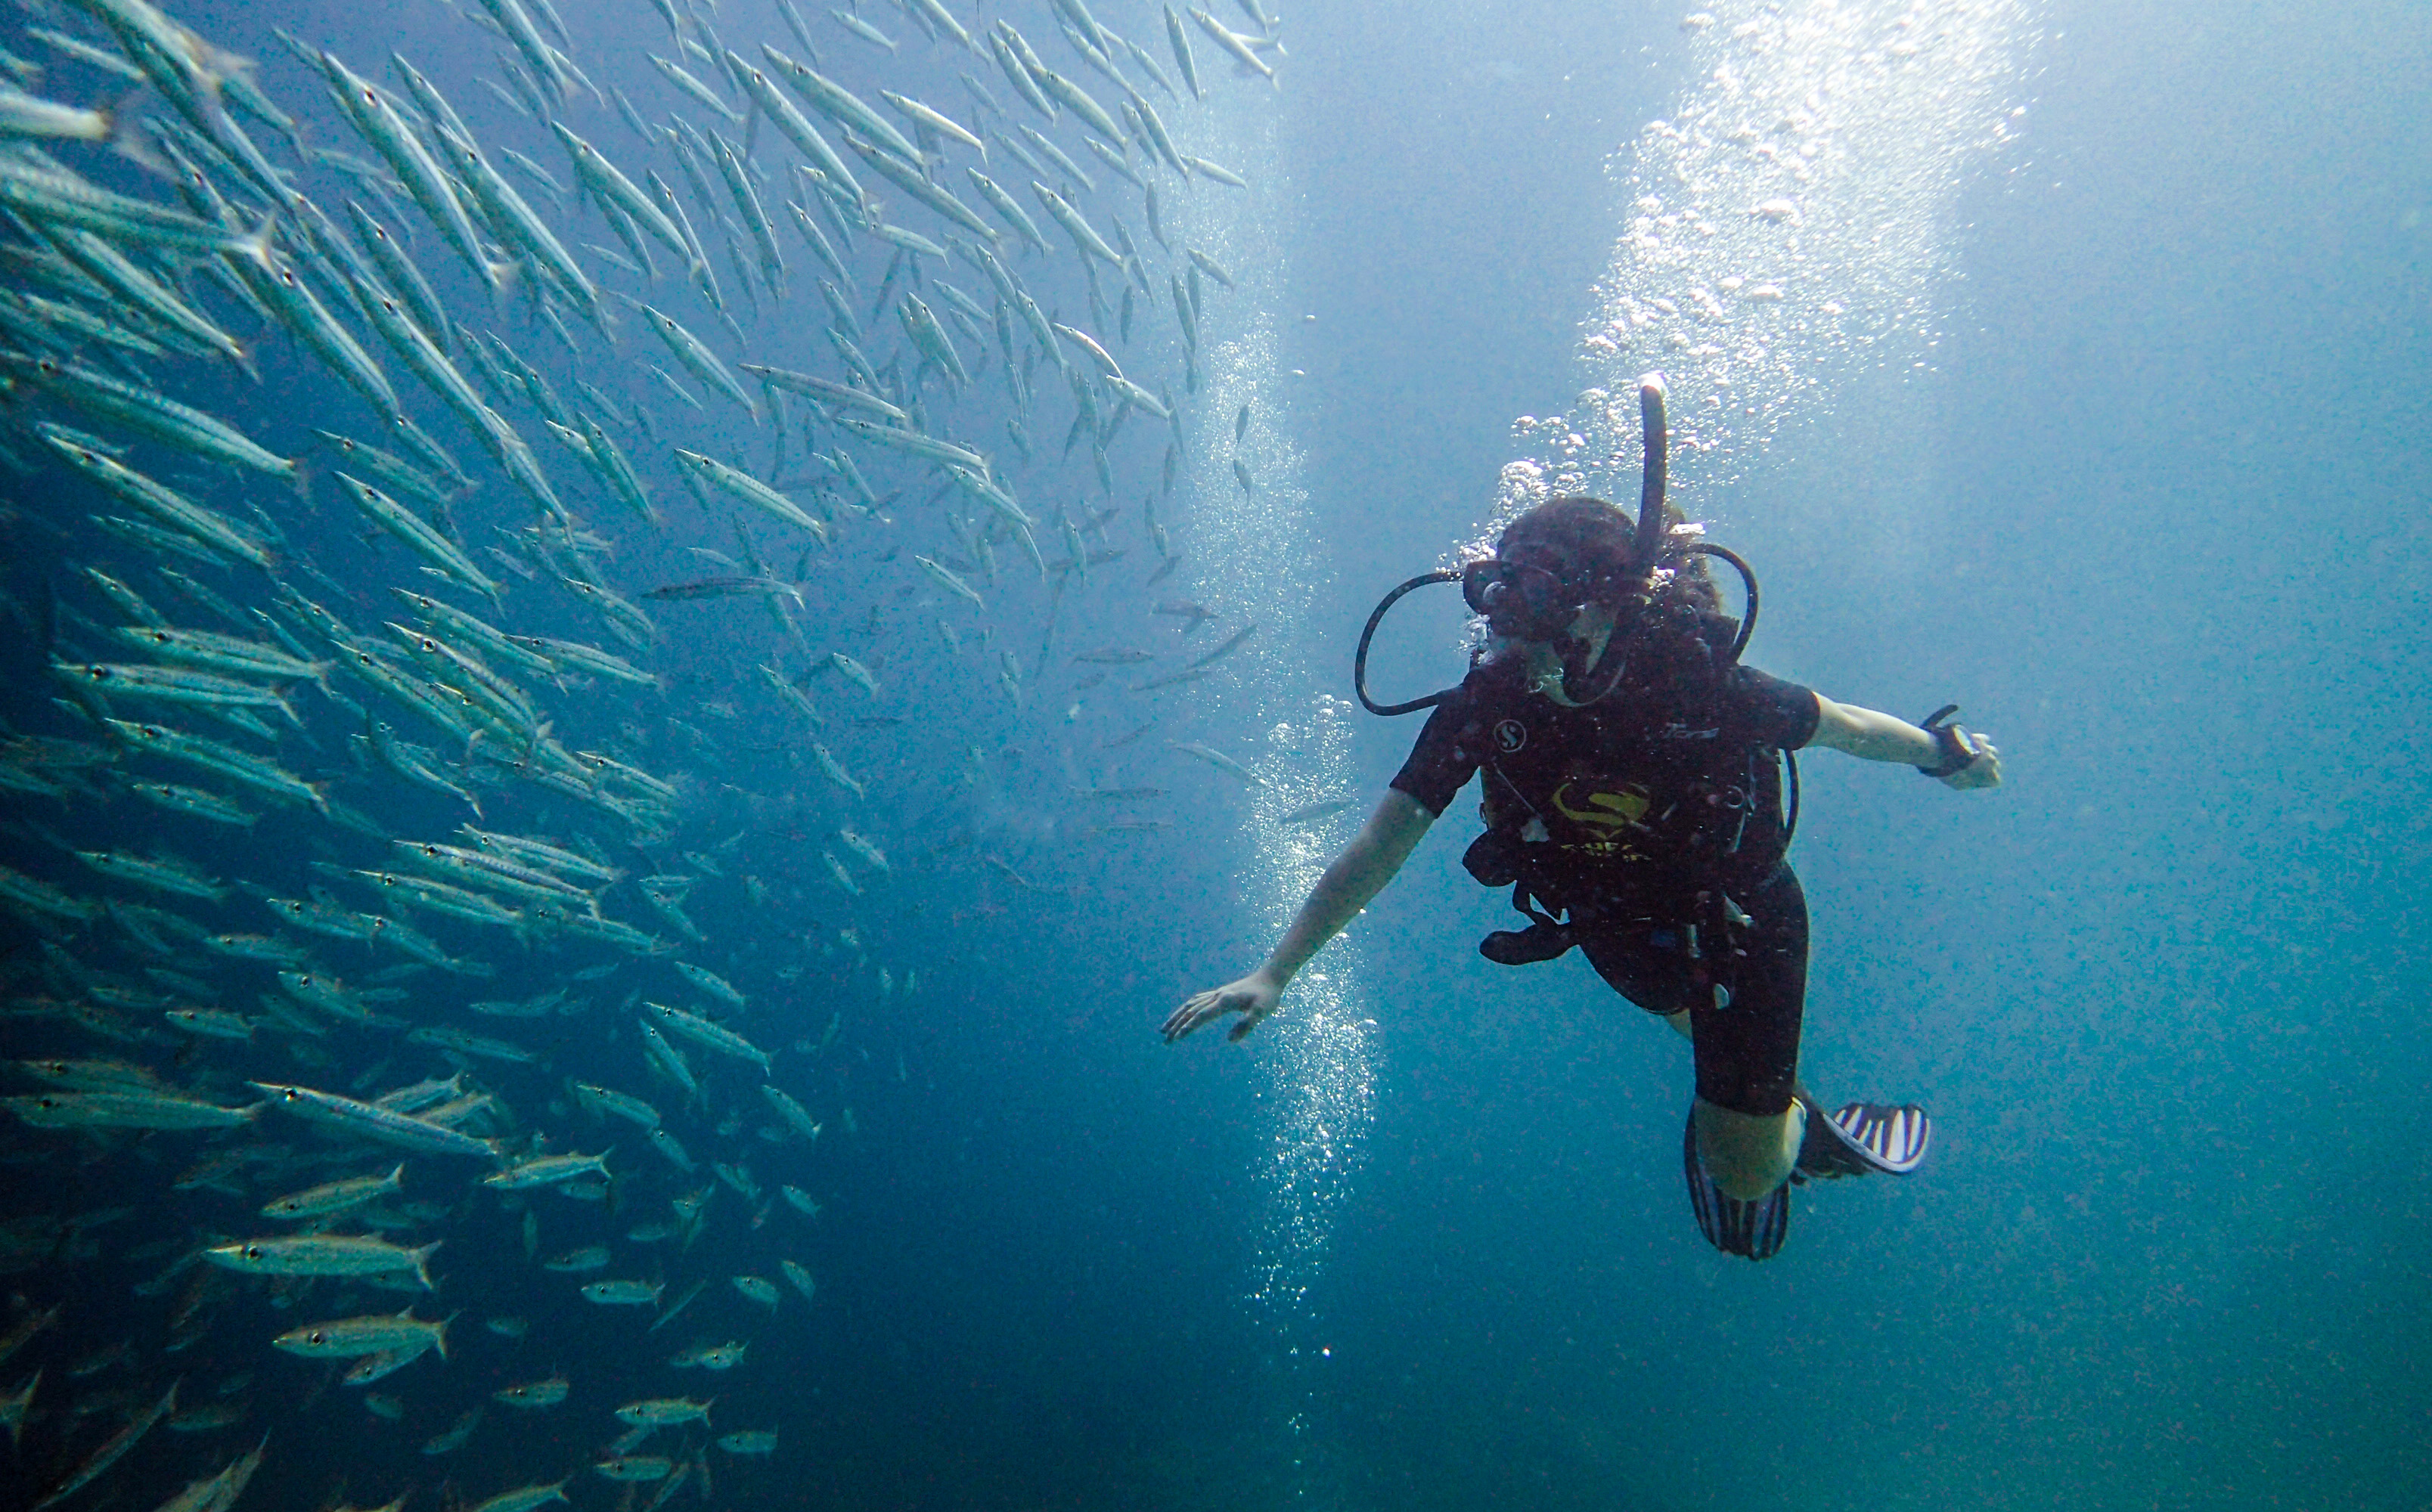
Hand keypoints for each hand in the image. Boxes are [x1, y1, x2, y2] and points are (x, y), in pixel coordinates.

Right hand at [1162, 971, 1281, 1042]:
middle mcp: (1217, 996)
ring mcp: (1217, 993)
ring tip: (1164, 1029)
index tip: (1176, 1039)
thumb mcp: (1261, 1013)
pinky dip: (1186, 1008)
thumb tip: (1229, 1040)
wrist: (1270, 977)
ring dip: (1177, 1017)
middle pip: (1191, 1011)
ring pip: (1191, 1005)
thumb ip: (1246, 1026)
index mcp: (1225, 1001)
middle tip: (1165, 1041)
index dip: (1188, 1028)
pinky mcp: (1220, 993)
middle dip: (1176, 1026)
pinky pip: (1197, 1001)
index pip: (1201, 1016)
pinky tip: (1183, 1014)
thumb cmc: (1267, 996)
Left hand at [1939, 727, 2001, 789]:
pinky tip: (1971, 745)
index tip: (1974, 780)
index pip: (1996, 781)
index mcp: (1990, 775)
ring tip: (1973, 757)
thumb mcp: (1958, 785)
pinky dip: (1980, 744)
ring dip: (1986, 755)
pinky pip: (1986, 741)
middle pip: (1995, 767)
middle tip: (1971, 769)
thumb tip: (1973, 780)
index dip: (1984, 782)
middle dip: (1986, 769)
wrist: (1943, 751)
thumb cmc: (1950, 771)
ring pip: (1993, 753)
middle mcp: (1993, 761)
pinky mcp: (1980, 738)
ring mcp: (1988, 749)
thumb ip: (1969, 784)